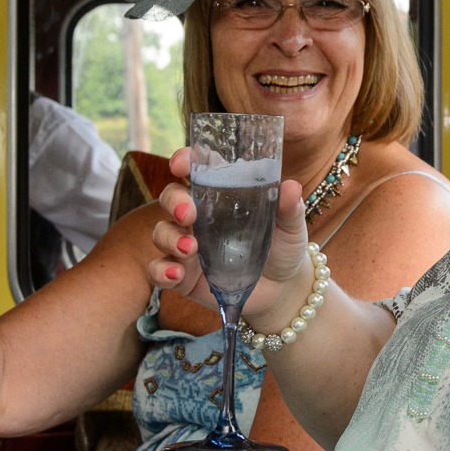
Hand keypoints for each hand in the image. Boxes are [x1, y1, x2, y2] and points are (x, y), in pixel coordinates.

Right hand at [147, 146, 312, 325]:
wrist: (283, 290)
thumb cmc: (283, 247)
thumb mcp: (291, 226)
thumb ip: (289, 207)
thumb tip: (290, 187)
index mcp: (222, 195)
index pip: (197, 170)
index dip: (184, 161)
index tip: (180, 165)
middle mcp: (199, 218)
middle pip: (171, 198)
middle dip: (173, 202)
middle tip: (188, 214)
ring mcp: (187, 246)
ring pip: (161, 232)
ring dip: (169, 237)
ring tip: (189, 248)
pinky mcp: (183, 276)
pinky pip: (158, 270)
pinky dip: (161, 271)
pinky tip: (176, 275)